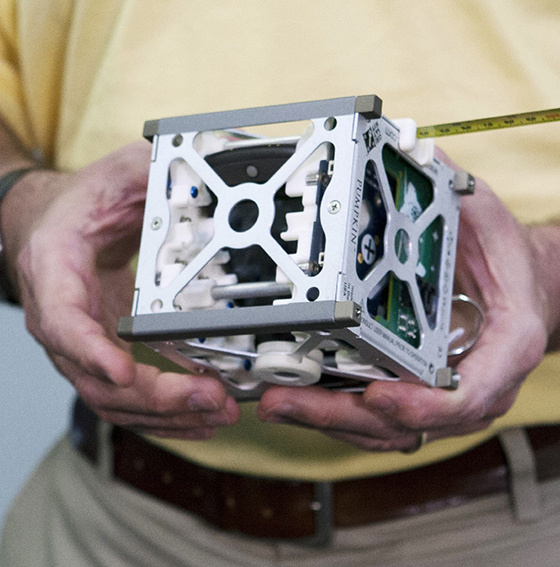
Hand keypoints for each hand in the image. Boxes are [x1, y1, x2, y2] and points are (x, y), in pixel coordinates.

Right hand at [3, 142, 239, 437]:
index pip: (64, 322)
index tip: (126, 370)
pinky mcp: (106, 354)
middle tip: (210, 397)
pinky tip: (202, 416)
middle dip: (157, 396)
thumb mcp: (112, 175)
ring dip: (168, 414)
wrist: (53, 223)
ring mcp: (83, 345)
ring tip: (218, 413)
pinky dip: (166, 413)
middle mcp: (62, 320)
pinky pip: (131, 397)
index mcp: (54, 271)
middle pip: (98, 378)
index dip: (92, 351)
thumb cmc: (78, 204)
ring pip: (116, 399)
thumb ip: (146, 172)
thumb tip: (194, 168)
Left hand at [257, 154, 547, 450]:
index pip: (472, 393)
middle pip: (409, 422)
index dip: (424, 404)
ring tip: (277, 401)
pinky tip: (295, 398)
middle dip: (343, 416)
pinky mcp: (416, 393)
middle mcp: (473, 382)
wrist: (523, 287)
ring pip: (384, 428)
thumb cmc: (505, 260)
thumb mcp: (485, 215)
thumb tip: (405, 145)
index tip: (379, 395)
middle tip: (288, 401)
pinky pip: (375, 418)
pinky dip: (335, 412)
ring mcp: (442, 395)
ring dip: (327, 419)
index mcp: (506, 344)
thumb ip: (449, 187)